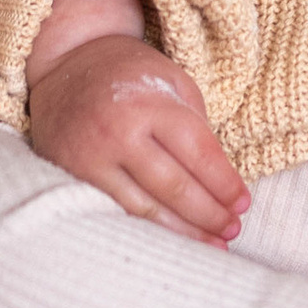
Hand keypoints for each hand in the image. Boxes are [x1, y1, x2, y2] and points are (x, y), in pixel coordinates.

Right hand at [26, 32, 248, 240]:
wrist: (64, 64)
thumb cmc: (128, 72)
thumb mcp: (170, 79)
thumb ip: (195, 122)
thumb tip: (218, 177)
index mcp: (149, 103)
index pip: (198, 152)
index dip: (224, 183)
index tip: (243, 203)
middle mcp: (119, 132)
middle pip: (175, 186)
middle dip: (210, 214)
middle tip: (233, 229)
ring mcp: (93, 158)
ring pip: (146, 208)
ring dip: (184, 231)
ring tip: (213, 244)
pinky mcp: (74, 176)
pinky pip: (118, 211)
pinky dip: (148, 229)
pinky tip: (170, 239)